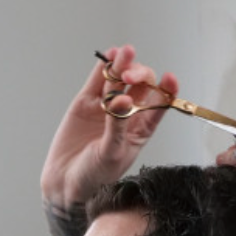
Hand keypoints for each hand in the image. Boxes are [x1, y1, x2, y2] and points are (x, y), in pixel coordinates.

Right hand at [41, 45, 178, 207]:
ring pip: (119, 80)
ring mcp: (106, 106)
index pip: (160, 104)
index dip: (167, 90)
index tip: (169, 79)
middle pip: (141, 86)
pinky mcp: (86, 103)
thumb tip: (123, 99)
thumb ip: (117, 126)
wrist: (66, 183)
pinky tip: (110, 55)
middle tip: (128, 78)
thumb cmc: (96, 177)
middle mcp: (128, 114)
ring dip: (123, 64)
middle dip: (138, 76)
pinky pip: (97, 80)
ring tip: (124, 52)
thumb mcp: (111, 153)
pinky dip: (103, 67)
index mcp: (142, 129)